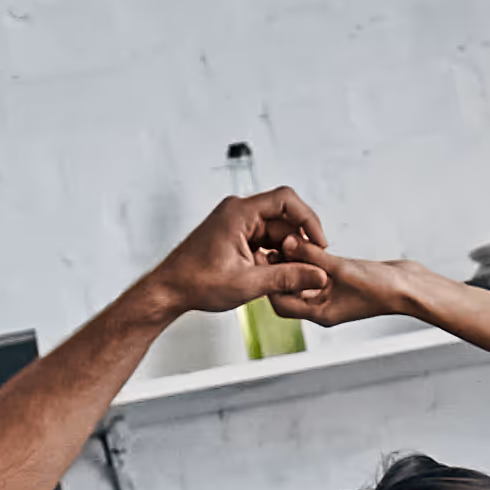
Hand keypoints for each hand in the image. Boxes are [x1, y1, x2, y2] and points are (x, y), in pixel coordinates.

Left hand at [147, 188, 330, 318]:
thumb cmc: (196, 282)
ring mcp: (235, 224)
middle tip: (311, 268)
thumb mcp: (248, 283)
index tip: (319, 243)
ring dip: (287, 253)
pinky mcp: (234, 237)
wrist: (169, 290)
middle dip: (299, 242)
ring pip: (274, 232)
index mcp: (240, 212)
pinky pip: (262, 241)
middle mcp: (238, 212)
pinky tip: (277, 277)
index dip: (308, 219)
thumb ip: (287, 278)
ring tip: (293, 277)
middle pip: (283, 218)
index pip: (286, 200)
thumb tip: (318, 276)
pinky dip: (273, 257)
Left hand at [266, 240, 419, 328]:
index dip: (269, 281)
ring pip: (302, 279)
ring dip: (293, 261)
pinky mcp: (340, 283)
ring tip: (283, 238)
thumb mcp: (343, 269)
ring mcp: (331, 296)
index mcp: (319, 314)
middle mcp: (322, 307)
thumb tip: (287, 242)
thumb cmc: (382, 287)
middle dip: (278, 269)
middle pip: (288, 291)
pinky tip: (304, 241)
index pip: (282, 302)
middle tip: (266, 245)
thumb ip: (314, 256)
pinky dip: (309, 259)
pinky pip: (316, 272)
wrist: (409, 287)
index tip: (261, 258)